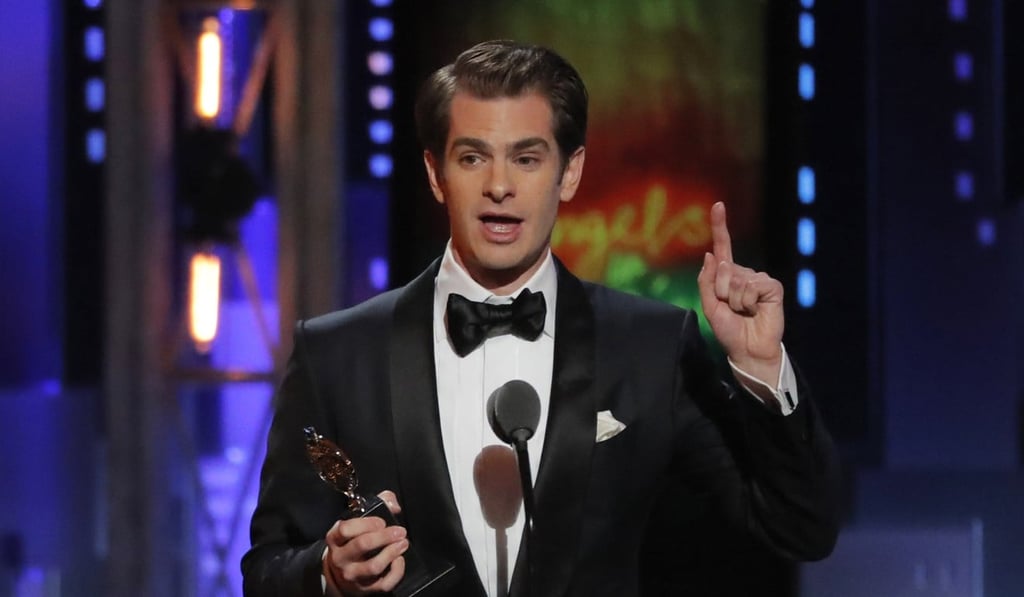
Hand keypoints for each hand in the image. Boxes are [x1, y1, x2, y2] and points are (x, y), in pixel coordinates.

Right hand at [323, 490, 408, 595]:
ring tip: (403, 543)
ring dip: (392, 553)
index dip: (366, 523)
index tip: (381, 522)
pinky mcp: (365, 589)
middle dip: (384, 536)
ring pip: (373, 566)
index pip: (346, 529)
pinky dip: (396, 571)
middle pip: (362, 545)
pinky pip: (384, 583)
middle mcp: (341, 558)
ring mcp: (352, 575)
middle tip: (400, 531)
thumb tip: (393, 504)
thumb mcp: (356, 521)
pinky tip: (400, 560)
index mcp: (335, 539)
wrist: (340, 574)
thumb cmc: (352, 541)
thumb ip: (378, 504)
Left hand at [697, 202, 784, 382]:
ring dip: (734, 300)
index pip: (723, 247)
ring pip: (736, 279)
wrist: (747, 349)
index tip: (719, 205)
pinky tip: (756, 310)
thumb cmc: (729, 330)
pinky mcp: (772, 287)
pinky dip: (748, 302)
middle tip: (730, 309)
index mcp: (727, 275)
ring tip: (743, 312)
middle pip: (724, 270)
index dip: (720, 226)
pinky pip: (752, 286)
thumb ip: (706, 281)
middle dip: (721, 292)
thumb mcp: (709, 306)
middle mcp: (743, 273)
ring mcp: (758, 279)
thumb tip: (711, 254)